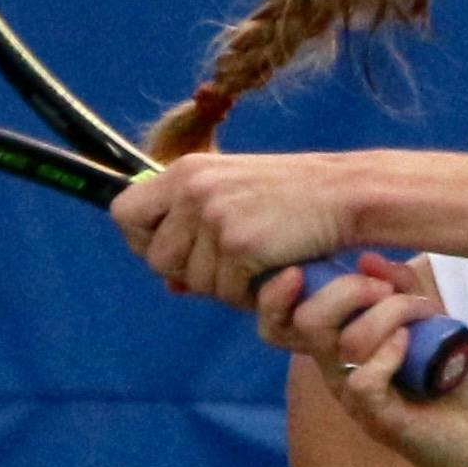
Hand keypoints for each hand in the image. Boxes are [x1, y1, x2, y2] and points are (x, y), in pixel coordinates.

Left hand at [112, 153, 358, 301]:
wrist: (344, 194)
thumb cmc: (293, 198)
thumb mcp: (234, 197)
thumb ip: (194, 231)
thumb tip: (170, 286)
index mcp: (185, 172)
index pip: (123, 213)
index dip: (141, 241)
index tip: (172, 250)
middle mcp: (193, 191)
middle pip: (157, 259)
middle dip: (188, 274)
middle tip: (226, 267)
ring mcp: (215, 218)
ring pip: (194, 282)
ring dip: (224, 287)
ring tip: (257, 265)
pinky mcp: (240, 246)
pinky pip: (227, 294)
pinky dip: (251, 294)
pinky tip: (273, 273)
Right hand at [283, 254, 467, 466]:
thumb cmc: (451, 374)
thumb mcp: (430, 317)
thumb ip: (401, 286)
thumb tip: (368, 260)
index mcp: (337, 341)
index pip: (279, 320)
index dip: (275, 294)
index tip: (299, 268)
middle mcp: (336, 368)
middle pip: (306, 322)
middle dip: (346, 291)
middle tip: (386, 291)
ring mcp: (354, 396)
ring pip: (345, 343)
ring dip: (389, 315)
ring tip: (423, 312)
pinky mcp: (379, 419)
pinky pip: (364, 381)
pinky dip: (388, 354)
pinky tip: (410, 345)